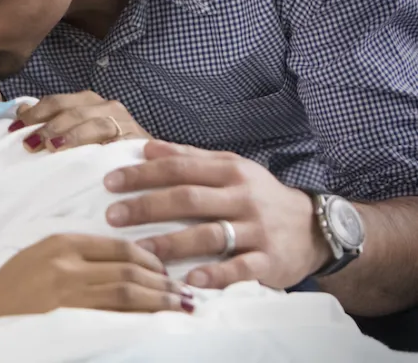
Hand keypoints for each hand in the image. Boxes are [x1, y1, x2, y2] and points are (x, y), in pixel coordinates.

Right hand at [0, 234, 192, 317]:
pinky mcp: (68, 317)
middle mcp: (67, 262)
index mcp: (59, 242)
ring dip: (162, 299)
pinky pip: (116, 316)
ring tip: (183, 307)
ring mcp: (68, 291)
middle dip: (164, 281)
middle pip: (130, 269)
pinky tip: (160, 322)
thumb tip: (116, 267)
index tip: (166, 271)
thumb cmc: (3, 294)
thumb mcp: (34, 260)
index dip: (150, 259)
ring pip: (130, 291)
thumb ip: (70, 257)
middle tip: (186, 293)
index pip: (118, 247)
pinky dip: (143, 318)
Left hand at [11, 91, 150, 151]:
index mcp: (90, 102)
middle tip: (29, 143)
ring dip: (71, 135)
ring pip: (94, 124)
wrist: (154, 160)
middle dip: (49, 126)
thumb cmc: (108, 147)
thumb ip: (53, 121)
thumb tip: (19, 112)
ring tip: (52, 147)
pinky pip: (118, 142)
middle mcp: (108, 107)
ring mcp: (124, 123)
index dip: (35, 113)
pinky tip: (88, 157)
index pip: (57, 102)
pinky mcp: (137, 141)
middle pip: (73, 111)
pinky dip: (102, 147)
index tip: (15, 128)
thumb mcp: (78, 132)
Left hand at [104, 141, 331, 289]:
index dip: (143, 174)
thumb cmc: (260, 196)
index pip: (179, 168)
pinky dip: (216, 274)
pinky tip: (191, 279)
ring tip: (140, 250)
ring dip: (172, 243)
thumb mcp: (230, 169)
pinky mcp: (270, 260)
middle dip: (147, 206)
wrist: (316, 227)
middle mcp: (243, 197)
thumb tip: (146, 147)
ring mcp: (258, 230)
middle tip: (112, 216)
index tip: (110, 183)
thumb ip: (188, 158)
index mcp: (229, 172)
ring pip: (210, 234)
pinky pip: (241, 268)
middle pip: (189, 199)